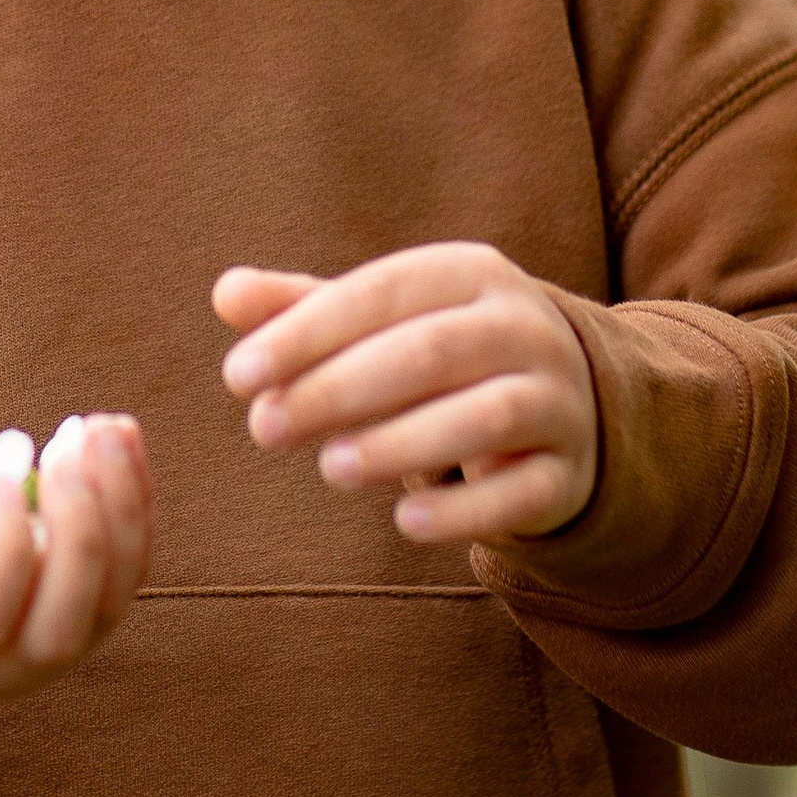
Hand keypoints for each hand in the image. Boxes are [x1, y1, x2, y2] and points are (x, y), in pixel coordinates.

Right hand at [0, 416, 151, 706]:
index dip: (6, 548)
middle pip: (61, 631)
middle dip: (81, 533)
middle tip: (69, 443)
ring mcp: (34, 655)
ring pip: (107, 607)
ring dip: (121, 514)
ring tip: (103, 428)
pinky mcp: (70, 619)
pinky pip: (122, 576)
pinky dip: (133, 507)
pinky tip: (118, 436)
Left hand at [214, 244, 598, 544]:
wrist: (563, 404)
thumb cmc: (440, 356)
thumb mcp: (379, 324)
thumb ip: (302, 310)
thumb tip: (225, 293)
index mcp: (468, 273)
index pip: (382, 293)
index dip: (307, 332)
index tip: (238, 376)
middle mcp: (522, 327)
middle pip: (430, 352)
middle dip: (340, 389)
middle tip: (263, 428)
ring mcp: (556, 399)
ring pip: (486, 415)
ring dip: (402, 444)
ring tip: (330, 470)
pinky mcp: (571, 472)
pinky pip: (524, 491)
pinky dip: (466, 511)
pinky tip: (404, 523)